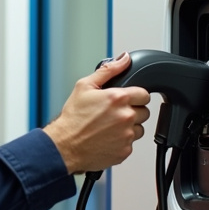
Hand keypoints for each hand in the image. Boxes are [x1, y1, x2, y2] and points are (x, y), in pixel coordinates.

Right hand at [43, 52, 151, 173]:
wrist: (65, 145)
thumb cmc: (72, 118)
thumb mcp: (85, 86)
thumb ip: (108, 70)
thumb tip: (124, 59)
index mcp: (118, 98)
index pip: (144, 94)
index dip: (135, 96)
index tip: (126, 100)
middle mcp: (126, 116)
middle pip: (144, 112)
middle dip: (132, 111)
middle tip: (114, 114)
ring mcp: (127, 135)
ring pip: (139, 129)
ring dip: (129, 127)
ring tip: (110, 127)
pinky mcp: (125, 150)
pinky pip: (130, 143)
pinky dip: (122, 141)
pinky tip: (107, 138)